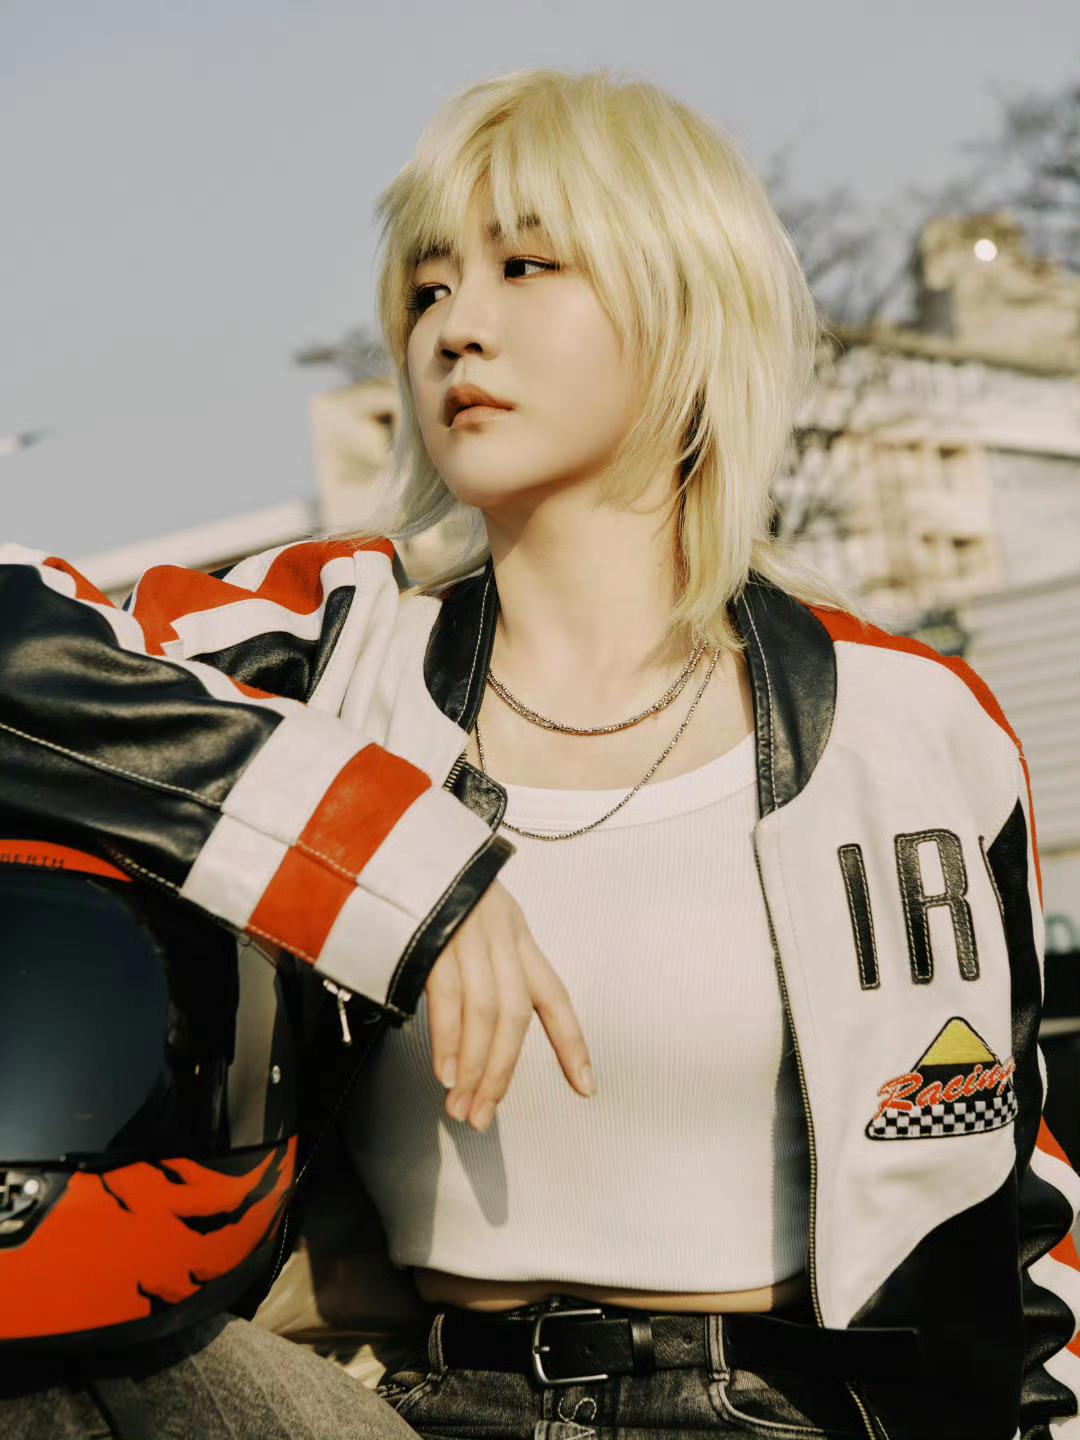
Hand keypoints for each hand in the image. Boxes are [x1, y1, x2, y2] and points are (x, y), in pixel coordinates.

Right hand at [423, 879, 594, 1131]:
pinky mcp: (435, 937)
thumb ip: (483, 962)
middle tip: (484, 1115)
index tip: (586, 1086)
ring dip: (475, 1068)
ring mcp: (469, 936)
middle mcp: (502, 937)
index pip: (555, 996)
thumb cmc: (434, 885)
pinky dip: (449, 1041)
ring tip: (461, 1104)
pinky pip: (449, 1000)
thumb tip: (476, 1024)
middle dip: (503, 1074)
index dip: (572, 1044)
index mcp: (518, 934)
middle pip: (517, 1017)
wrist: (400, 840)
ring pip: (486, 1016)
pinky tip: (445, 1071)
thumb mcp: (477, 915)